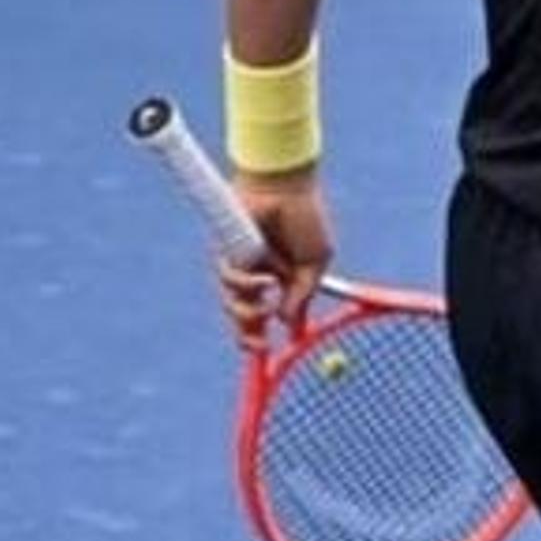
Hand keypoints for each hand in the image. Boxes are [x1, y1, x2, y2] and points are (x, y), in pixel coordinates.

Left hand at [222, 169, 335, 350]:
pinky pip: (229, 279)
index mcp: (277, 277)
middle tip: (258, 347)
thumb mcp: (315, 263)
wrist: (288, 187)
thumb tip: (288, 325)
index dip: (263, 334)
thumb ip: (303, 294)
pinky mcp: (225, 252)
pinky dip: (246, 285)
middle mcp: (254, 273)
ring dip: (246, 312)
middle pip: (241, 314)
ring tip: (263, 307)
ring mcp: (238, 263)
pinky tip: (265, 280)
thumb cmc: (305, 218)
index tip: (271, 353)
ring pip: (231, 301)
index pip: (264, 313)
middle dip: (246, 335)